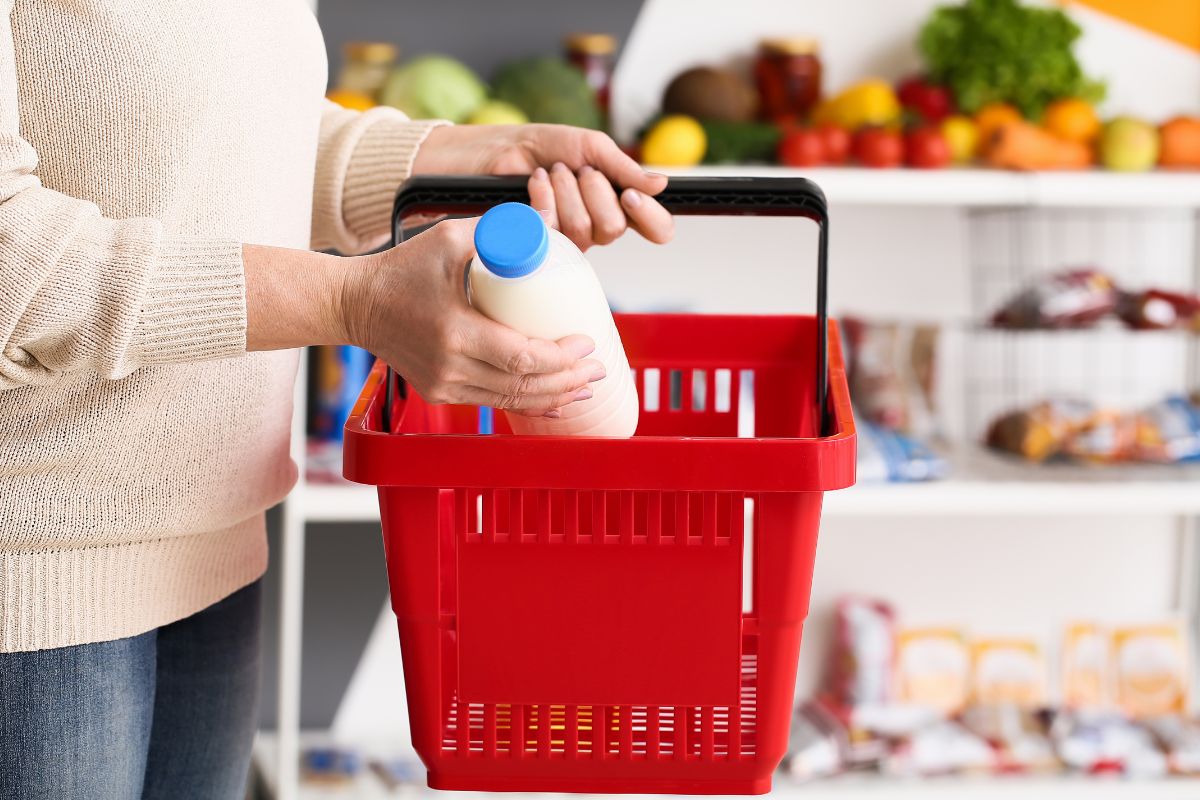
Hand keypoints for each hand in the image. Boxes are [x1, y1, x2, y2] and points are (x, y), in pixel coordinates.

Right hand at [341, 217, 603, 414]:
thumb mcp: (448, 239)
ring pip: (511, 400)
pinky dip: (527, 403)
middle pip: (523, 385)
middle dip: (568, 379)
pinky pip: (493, 403)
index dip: (561, 357)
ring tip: (585, 384)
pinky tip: (555, 402)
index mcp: (454, 332)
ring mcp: (443, 385)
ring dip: (554, 395)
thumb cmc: (401, 269)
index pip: (522, 358)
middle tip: (598, 366)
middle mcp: (449, 367)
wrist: (355, 305)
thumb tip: (544, 226)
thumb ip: (496, 232)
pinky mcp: (440, 391)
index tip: (587, 342)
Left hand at [412, 124, 673, 249]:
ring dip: (566, 191)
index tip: (630, 195)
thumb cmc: (542, 146)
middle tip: (576, 170)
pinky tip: (535, 184)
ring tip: (551, 172)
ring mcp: (570, 240)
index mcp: (618, 203)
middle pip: (615, 228)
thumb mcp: (588, 147)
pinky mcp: (541, 246)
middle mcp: (598, 226)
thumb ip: (623, 167)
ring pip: (585, 231)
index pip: (656, 228)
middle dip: (593, 190)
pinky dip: (545, 198)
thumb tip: (660, 185)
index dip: (651, 218)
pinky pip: (555, 232)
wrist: (496, 150)